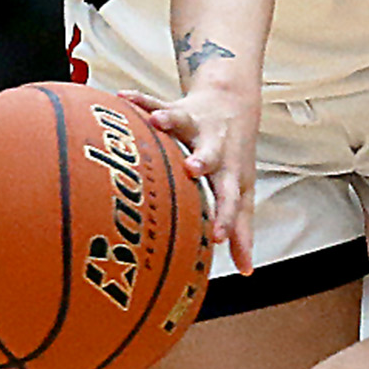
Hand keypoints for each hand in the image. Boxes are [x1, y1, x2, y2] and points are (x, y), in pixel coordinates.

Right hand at [150, 54, 259, 274]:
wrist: (234, 104)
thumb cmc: (233, 159)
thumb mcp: (239, 192)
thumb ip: (240, 229)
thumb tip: (246, 270)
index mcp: (229, 173)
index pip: (230, 198)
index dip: (225, 217)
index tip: (216, 237)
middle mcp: (214, 147)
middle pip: (211, 155)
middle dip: (203, 160)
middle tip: (193, 168)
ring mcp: (195, 125)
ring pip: (183, 121)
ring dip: (171, 120)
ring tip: (157, 121)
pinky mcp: (175, 107)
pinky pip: (154, 102)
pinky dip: (140, 101)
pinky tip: (122, 98)